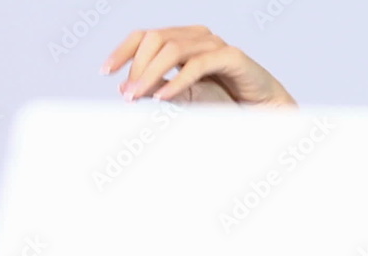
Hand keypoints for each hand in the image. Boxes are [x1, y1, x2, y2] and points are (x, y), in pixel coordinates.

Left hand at [101, 25, 295, 106]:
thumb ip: (158, 88)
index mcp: (182, 40)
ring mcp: (214, 44)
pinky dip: (176, 81)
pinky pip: (197, 65)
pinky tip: (162, 98)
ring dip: (150, 75)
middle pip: (154, 39)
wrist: (262, 107)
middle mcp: (197, 36)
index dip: (122, 51)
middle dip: (135, 66)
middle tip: (125, 94)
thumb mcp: (184, 95)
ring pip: (172, 49)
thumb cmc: (225, 99)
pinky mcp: (230, 57)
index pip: (144, 36)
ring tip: (137, 97)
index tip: (105, 72)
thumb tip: (128, 90)